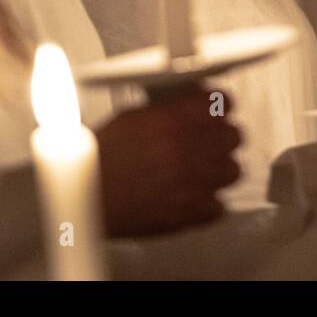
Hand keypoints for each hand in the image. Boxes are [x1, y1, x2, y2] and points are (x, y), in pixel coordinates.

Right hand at [96, 87, 241, 237]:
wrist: (84, 197)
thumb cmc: (97, 160)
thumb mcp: (130, 118)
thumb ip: (166, 112)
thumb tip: (187, 106)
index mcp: (172, 121)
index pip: (220, 102)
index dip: (219, 105)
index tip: (218, 109)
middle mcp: (187, 149)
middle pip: (233, 136)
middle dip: (222, 136)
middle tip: (210, 139)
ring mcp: (192, 182)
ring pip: (233, 170)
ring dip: (220, 167)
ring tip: (205, 168)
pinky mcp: (189, 213)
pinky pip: (219, 206)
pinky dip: (210, 202)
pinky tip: (195, 195)